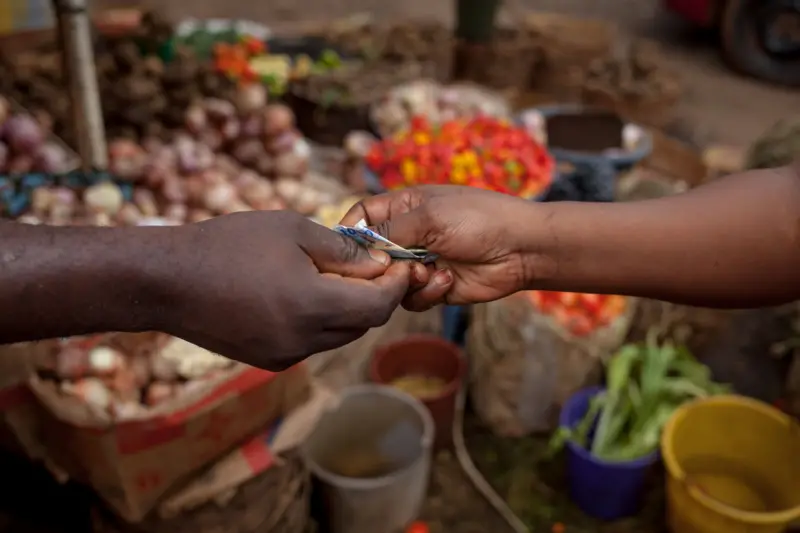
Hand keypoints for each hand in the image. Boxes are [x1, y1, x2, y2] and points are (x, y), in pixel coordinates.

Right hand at [155, 210, 423, 369]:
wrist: (167, 281)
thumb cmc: (229, 244)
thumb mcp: (292, 230)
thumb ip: (343, 250)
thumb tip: (380, 264)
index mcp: (313, 307)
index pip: (379, 306)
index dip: (396, 284)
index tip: (402, 263)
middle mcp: (304, 340)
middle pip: (363, 324)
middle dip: (374, 295)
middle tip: (372, 265)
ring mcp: (285, 355)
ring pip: (338, 335)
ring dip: (348, 309)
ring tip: (335, 274)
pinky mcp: (268, 361)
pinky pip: (312, 342)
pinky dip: (321, 321)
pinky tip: (303, 292)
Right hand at [341, 185, 534, 309]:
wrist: (521, 248)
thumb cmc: (479, 219)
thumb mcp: (430, 215)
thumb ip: (390, 230)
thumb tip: (360, 246)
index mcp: (405, 207)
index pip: (363, 216)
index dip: (350, 231)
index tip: (342, 250)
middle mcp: (409, 234)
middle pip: (371, 255)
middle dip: (379, 265)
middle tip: (390, 268)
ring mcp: (422, 262)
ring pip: (389, 281)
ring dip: (406, 280)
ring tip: (428, 272)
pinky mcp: (435, 286)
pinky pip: (412, 298)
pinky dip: (426, 292)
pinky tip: (447, 280)